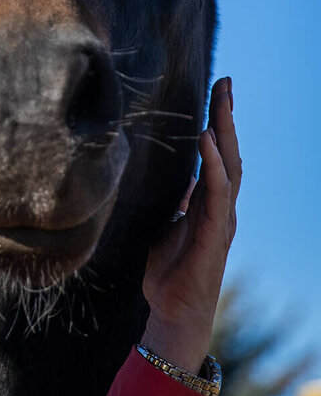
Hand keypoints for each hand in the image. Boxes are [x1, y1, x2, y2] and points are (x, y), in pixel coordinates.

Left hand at [141, 77, 240, 373]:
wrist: (173, 313)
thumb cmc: (170, 273)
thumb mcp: (166, 227)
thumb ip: (175, 203)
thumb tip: (175, 181)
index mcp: (208, 203)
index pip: (217, 155)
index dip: (218, 124)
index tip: (218, 91)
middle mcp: (220, 207)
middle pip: (228, 153)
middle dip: (227, 116)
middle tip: (227, 82)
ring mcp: (221, 220)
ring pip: (229, 167)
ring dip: (225, 132)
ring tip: (222, 101)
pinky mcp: (214, 234)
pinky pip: (217, 194)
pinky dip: (214, 166)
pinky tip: (207, 141)